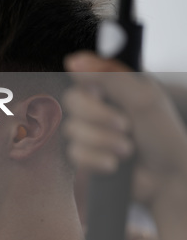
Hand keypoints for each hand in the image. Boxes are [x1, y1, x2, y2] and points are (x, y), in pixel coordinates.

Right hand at [63, 52, 186, 210]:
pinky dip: (96, 160)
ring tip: (127, 150)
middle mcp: (97, 108)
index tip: (101, 95)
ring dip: (102, 142)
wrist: (168, 179)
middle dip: (97, 117)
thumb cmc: (163, 136)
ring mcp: (89, 133)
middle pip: (71, 102)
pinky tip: (115, 166)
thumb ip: (108, 76)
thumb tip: (74, 60)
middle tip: (125, 126)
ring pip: (72, 130)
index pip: (81, 77)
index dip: (87, 88)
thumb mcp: (142, 98)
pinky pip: (75, 154)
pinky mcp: (85, 157)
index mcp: (112, 89)